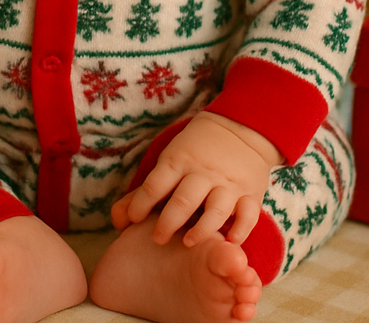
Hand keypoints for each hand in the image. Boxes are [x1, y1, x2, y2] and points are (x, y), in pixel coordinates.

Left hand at [111, 112, 279, 247]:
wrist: (240, 127)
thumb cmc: (196, 149)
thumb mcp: (171, 159)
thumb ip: (147, 190)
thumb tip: (118, 220)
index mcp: (179, 161)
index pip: (155, 186)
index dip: (140, 205)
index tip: (133, 222)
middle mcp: (204, 173)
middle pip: (184, 200)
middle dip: (167, 222)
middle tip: (157, 239)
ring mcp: (229, 183)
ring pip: (216, 209)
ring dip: (201, 229)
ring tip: (187, 242)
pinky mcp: (251, 193)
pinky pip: (248, 215)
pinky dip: (240, 230)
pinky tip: (229, 241)